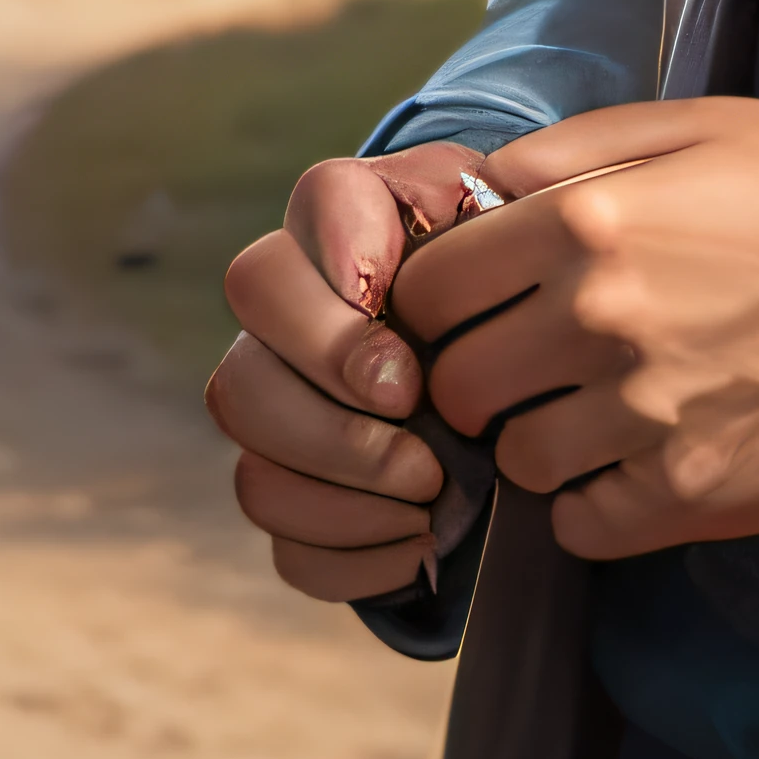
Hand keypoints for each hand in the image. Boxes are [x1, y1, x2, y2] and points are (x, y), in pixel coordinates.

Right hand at [210, 143, 500, 602]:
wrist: (515, 344)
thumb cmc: (511, 272)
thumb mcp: (515, 218)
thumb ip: (490, 207)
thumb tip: (469, 223)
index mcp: (337, 219)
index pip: (293, 237)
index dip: (336, 307)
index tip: (407, 354)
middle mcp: (282, 313)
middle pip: (243, 370)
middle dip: (334, 417)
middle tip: (418, 424)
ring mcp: (275, 407)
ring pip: (253, 464)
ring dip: (346, 488)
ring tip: (431, 490)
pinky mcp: (294, 489)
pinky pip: (286, 543)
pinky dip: (355, 552)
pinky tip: (421, 540)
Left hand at [387, 100, 758, 561]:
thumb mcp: (702, 127)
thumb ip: (573, 147)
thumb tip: (478, 187)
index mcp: (589, 220)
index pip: (428, 287)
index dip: (433, 300)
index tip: (468, 305)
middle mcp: (601, 320)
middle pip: (456, 383)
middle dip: (475, 374)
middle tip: (524, 365)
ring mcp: (646, 415)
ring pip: (515, 461)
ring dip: (536, 442)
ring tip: (591, 412)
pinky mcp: (693, 491)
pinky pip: (580, 528)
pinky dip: (591, 506)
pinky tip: (631, 464)